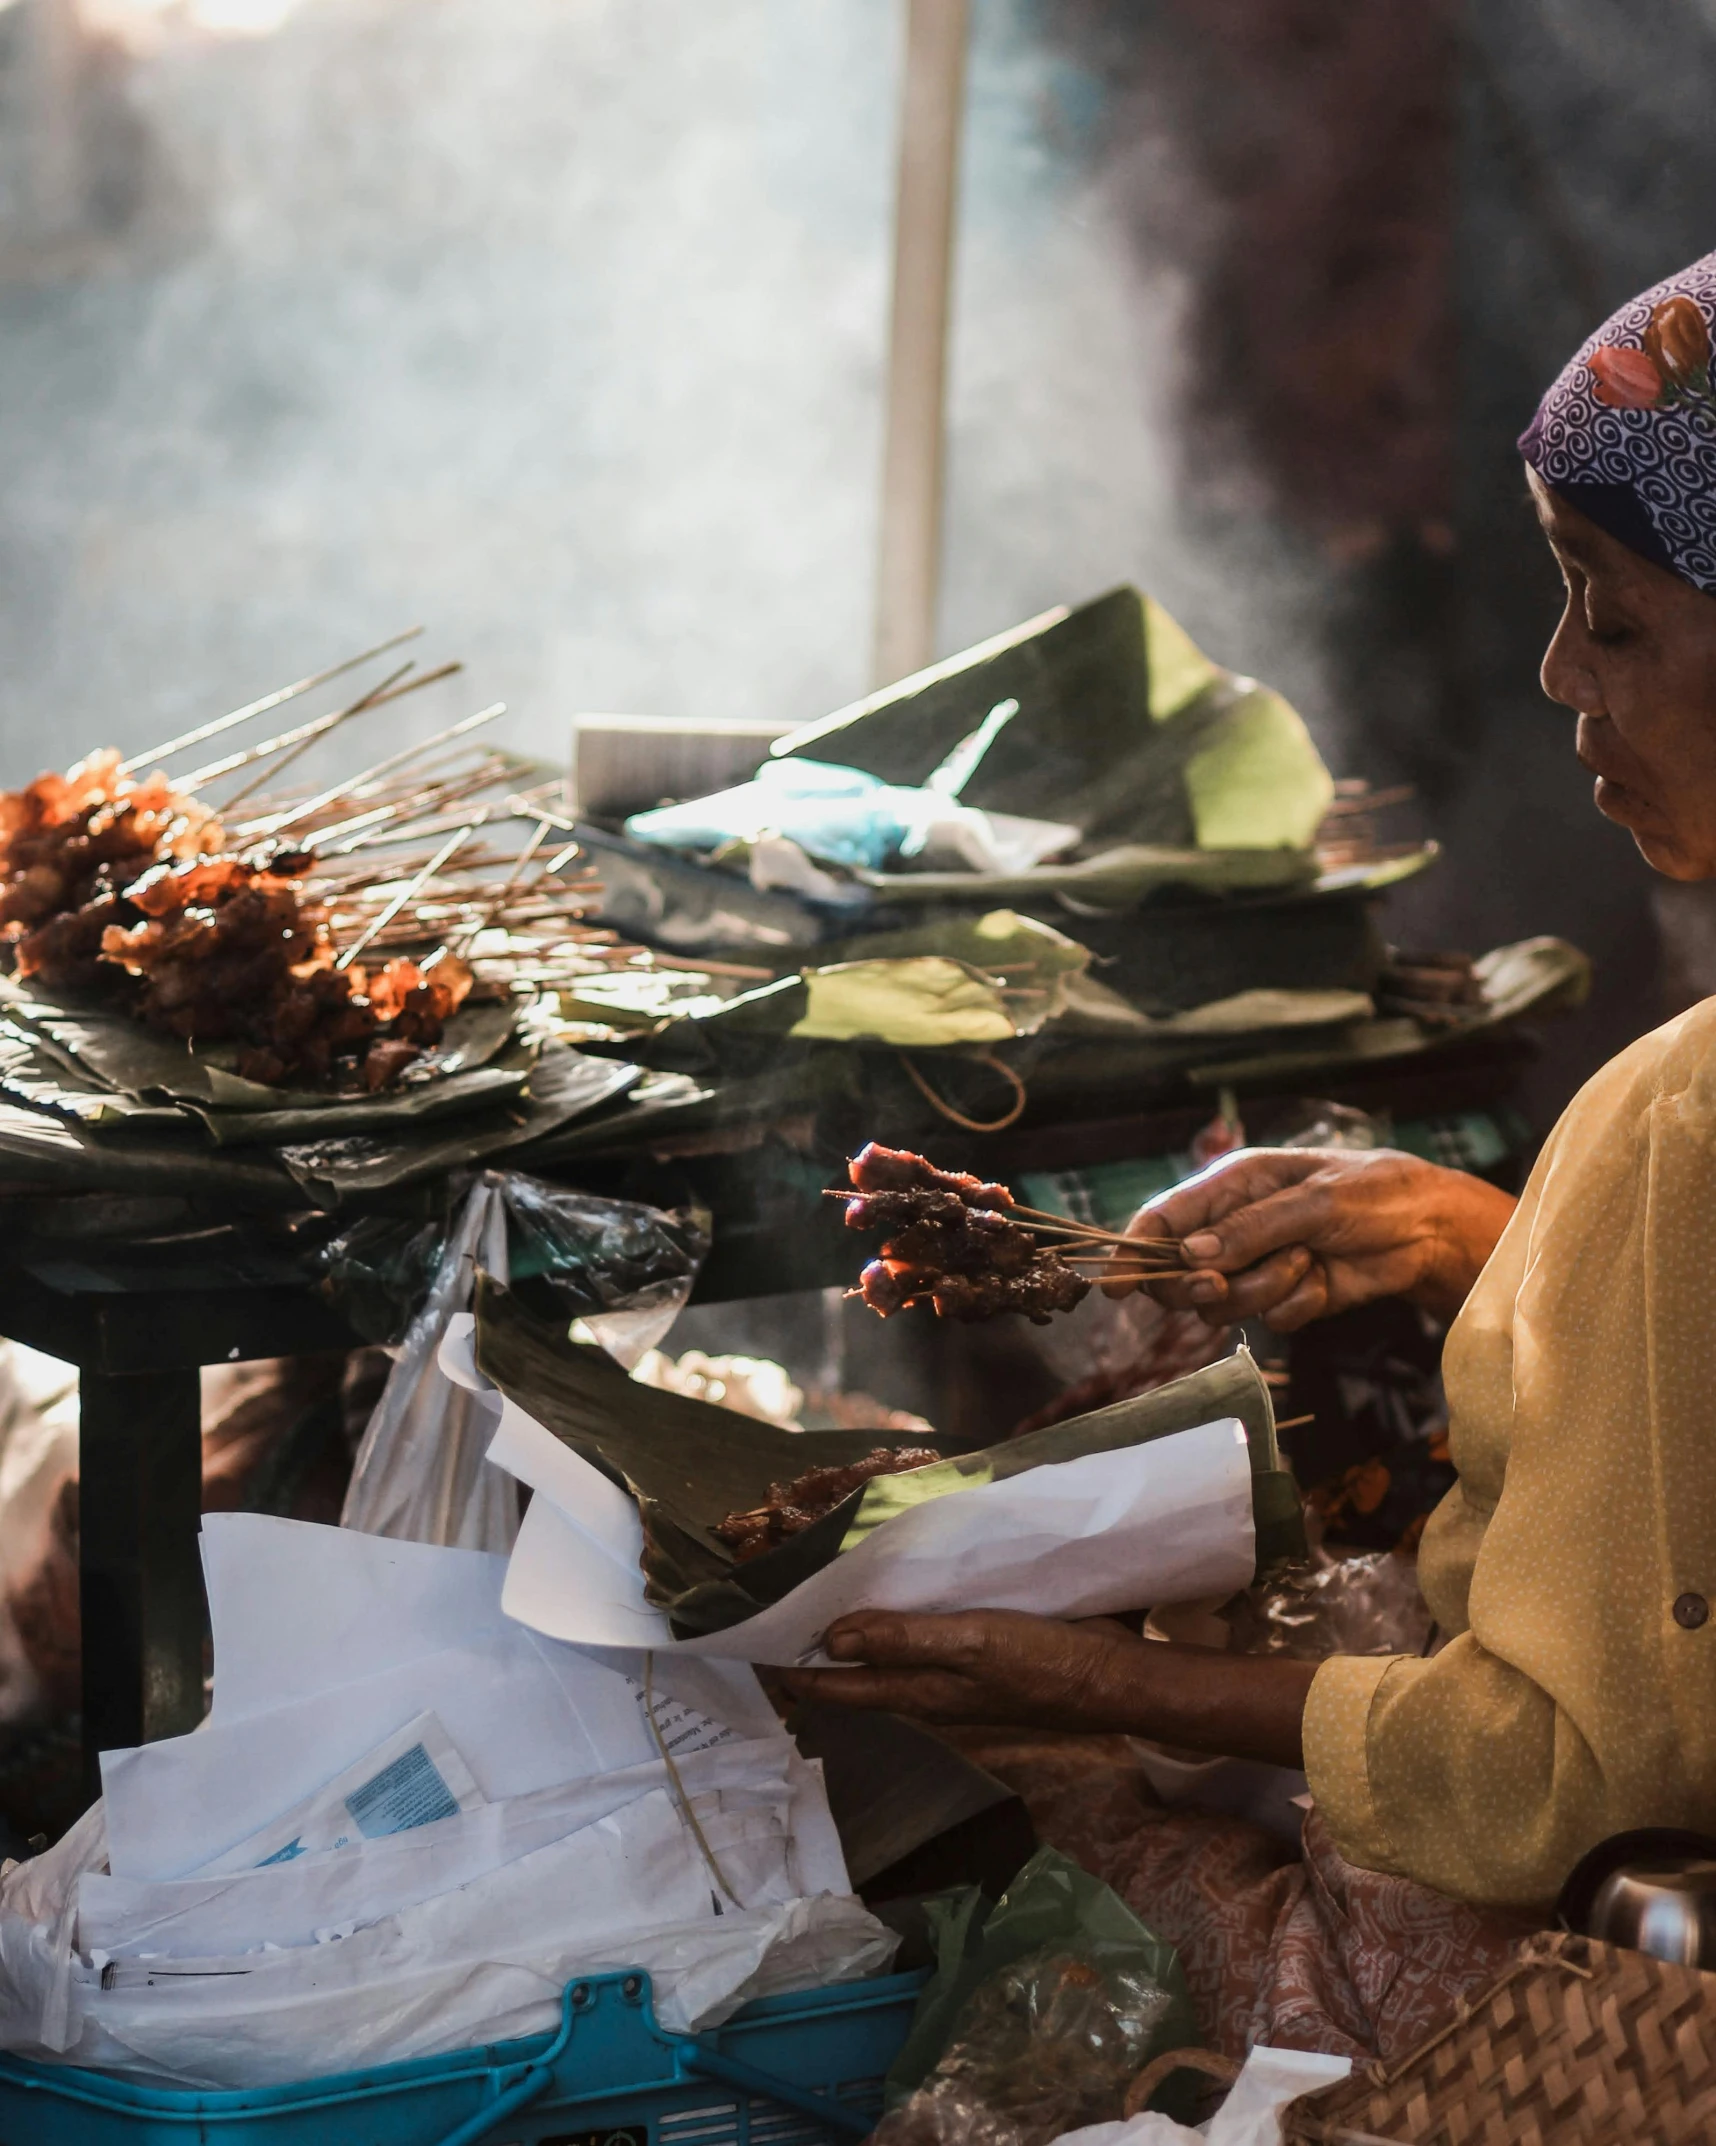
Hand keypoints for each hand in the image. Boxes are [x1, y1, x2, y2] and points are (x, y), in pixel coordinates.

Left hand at [778, 1608, 1315, 1768]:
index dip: (789, 1668)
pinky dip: (893, 1624)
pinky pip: (920, 1644)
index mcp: (919, 1692)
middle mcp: (929, 1691)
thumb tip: (830, 1639)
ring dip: (850, 1636)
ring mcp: (956, 1680)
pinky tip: (897, 1597)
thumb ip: (903, 1641)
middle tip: (771, 1613)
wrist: (1119, 1680)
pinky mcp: (981, 1662)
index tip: (744, 1646)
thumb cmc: (1046, 1662)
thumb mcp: (972, 1644)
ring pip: (885, 1660)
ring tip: (818, 1601)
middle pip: (854, 1675)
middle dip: (811, 1650)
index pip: (835, 1685)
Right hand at [1108, 1146, 1516, 1331]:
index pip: (1162, 1219)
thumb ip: (1250, 1227)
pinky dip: (1297, 1303)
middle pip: (1180, 1272)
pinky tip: (1325, 1279)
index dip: (1133, 1250)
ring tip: (1306, 1263)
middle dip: (1201, 1283)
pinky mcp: (1286, 1296)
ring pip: (1224, 1302)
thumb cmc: (1371, 1192)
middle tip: (1220, 1284)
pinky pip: (1268, 1318)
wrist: (1428, 1230)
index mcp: (1230, 1186)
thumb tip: (1193, 1253)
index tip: (1117, 1284)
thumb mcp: (1312, 1201)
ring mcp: (1258, 1264)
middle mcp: (1234, 1227)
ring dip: (1265, 1289)